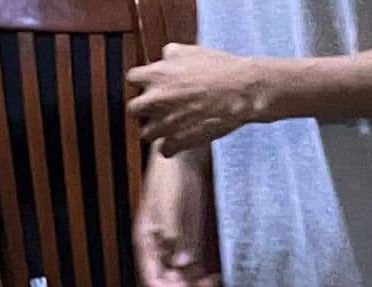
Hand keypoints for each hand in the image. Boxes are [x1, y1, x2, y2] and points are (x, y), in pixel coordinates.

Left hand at [126, 44, 266, 155]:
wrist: (239, 91)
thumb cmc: (218, 69)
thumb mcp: (189, 50)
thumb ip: (169, 56)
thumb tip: (163, 59)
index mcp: (156, 75)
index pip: (131, 79)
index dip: (141, 84)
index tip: (149, 87)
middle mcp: (156, 99)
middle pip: (132, 111)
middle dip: (143, 111)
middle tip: (156, 110)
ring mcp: (166, 123)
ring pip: (146, 134)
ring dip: (155, 132)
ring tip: (168, 128)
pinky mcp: (179, 141)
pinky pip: (164, 151)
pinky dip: (171, 148)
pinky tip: (179, 141)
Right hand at [133, 151, 220, 286]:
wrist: (183, 157)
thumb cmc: (169, 176)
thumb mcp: (170, 204)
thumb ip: (174, 234)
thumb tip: (181, 262)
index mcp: (146, 241)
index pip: (152, 277)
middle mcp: (158, 248)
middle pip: (169, 281)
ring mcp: (174, 245)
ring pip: (183, 277)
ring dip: (196, 284)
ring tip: (212, 281)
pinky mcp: (189, 240)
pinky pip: (195, 266)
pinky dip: (203, 274)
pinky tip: (216, 277)